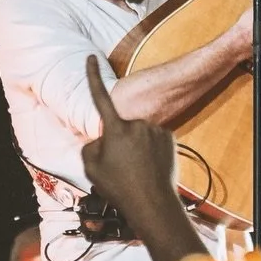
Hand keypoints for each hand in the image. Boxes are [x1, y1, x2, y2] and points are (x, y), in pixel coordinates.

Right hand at [80, 56, 179, 211]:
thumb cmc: (120, 187)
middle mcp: (136, 123)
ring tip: (136, 170)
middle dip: (118, 141)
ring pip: (138, 133)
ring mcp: (155, 129)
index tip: (91, 57)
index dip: (92, 76)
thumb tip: (101, 140)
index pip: (100, 97)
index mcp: (115, 129)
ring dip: (135, 146)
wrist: (153, 203)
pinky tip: (149, 166)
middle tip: (120, 167)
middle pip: (120, 127)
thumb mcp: (91, 169)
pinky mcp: (169, 136)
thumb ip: (90, 147)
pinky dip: (150, 149)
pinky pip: (153, 138)